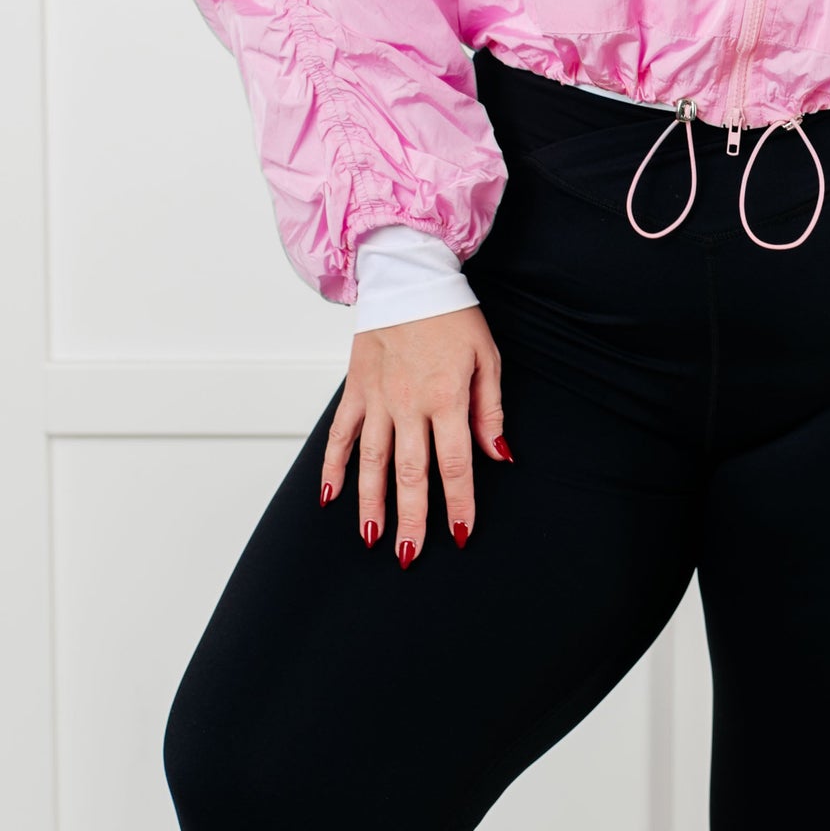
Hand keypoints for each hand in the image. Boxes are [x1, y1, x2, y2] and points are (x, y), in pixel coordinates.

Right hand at [320, 306, 508, 563]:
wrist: (408, 274)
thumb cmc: (453, 316)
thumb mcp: (487, 357)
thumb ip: (491, 411)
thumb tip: (499, 456)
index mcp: (447, 397)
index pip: (454, 464)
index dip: (458, 503)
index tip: (459, 534)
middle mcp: (408, 403)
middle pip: (409, 473)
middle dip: (410, 519)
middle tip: (409, 556)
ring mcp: (377, 398)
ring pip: (371, 462)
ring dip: (370, 503)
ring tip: (372, 538)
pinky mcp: (354, 389)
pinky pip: (341, 434)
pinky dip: (332, 466)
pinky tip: (329, 497)